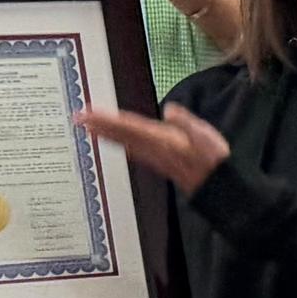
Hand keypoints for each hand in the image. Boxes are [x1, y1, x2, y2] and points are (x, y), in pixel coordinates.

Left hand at [78, 102, 231, 196]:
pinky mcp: (160, 162)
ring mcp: (155, 158)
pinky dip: (121, 144)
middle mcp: (154, 150)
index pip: (128, 127)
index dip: (107, 120)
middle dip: (99, 126)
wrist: (219, 188)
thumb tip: (169, 109)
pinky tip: (116, 143)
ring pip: (124, 143)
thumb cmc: (215, 162)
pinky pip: (134, 151)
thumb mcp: (206, 137)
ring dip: (106, 135)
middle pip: (121, 135)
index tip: (88, 114)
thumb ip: (187, 122)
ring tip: (89, 128)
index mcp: (162, 141)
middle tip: (77, 118)